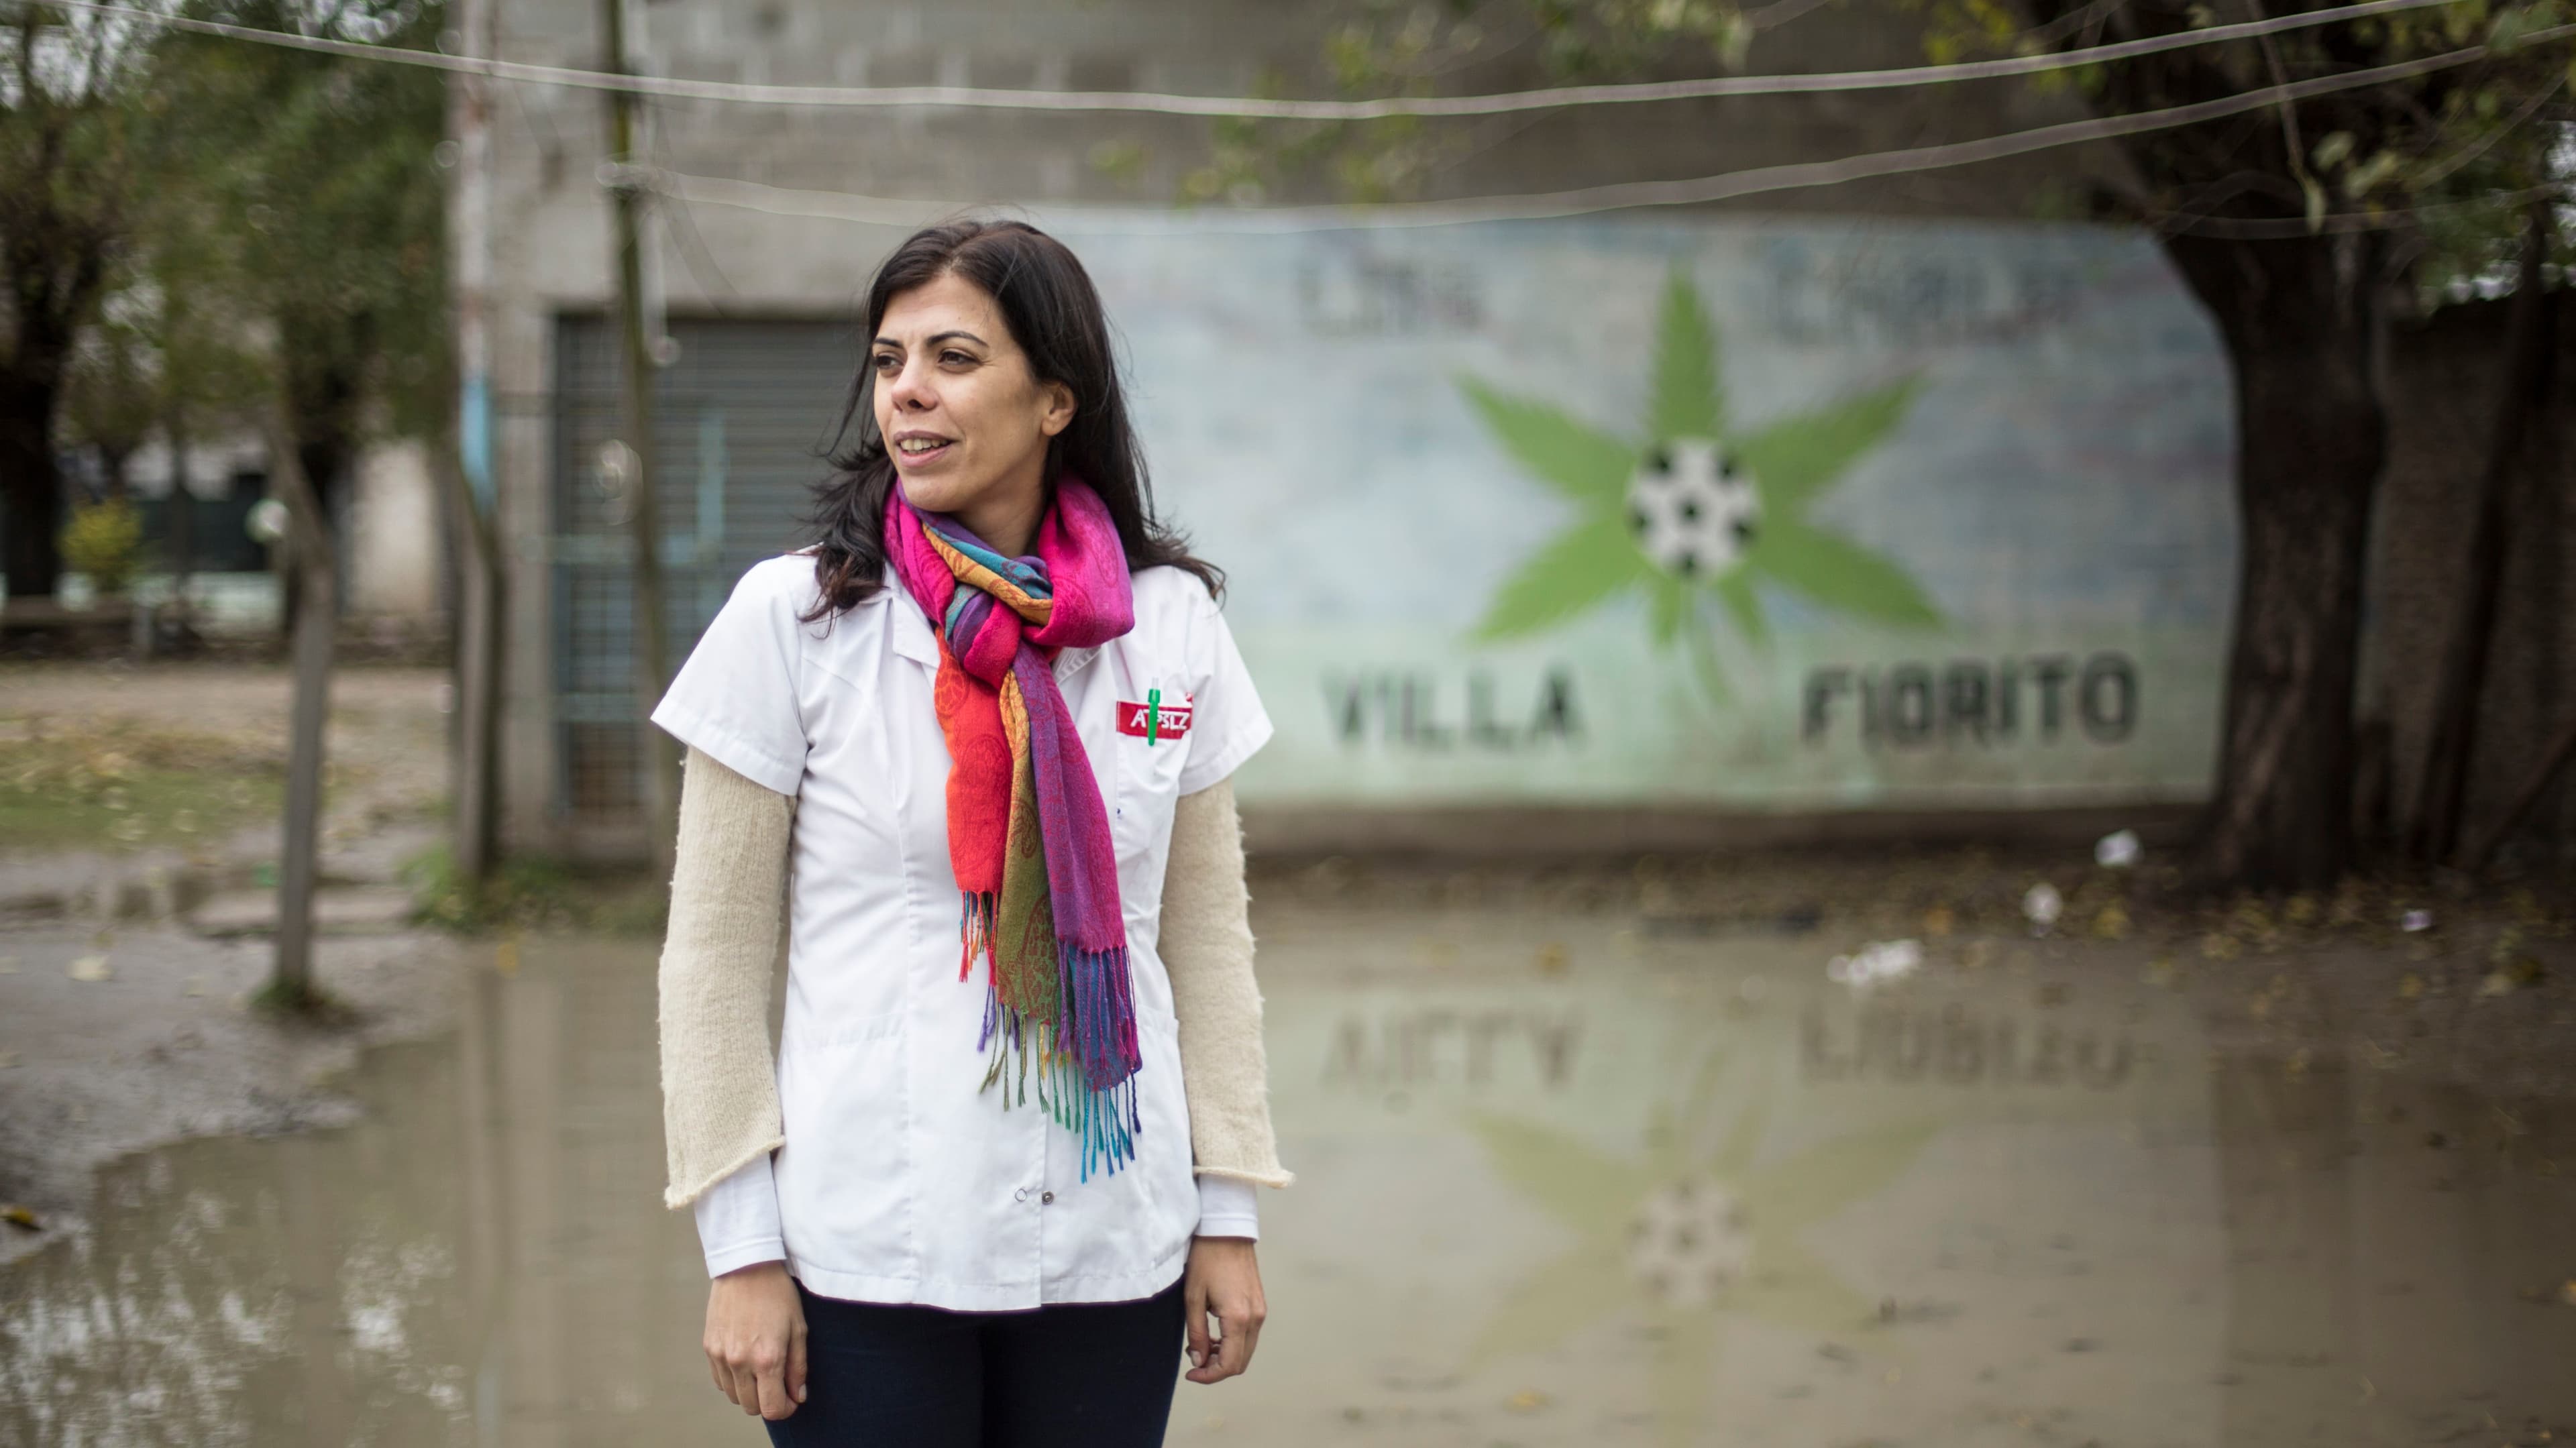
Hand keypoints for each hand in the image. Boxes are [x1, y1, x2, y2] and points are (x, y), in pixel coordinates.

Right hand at [705, 1261, 806, 1418]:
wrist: (746, 1266)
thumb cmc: (778, 1294)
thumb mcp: (798, 1329)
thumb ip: (798, 1368)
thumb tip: (798, 1397)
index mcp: (767, 1359)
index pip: (773, 1409)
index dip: (786, 1409)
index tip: (792, 1399)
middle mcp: (740, 1362)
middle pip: (751, 1407)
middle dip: (768, 1401)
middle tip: (779, 1384)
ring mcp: (721, 1356)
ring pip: (734, 1396)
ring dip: (750, 1392)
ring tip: (762, 1370)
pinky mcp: (709, 1348)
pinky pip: (720, 1381)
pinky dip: (733, 1380)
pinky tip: (745, 1362)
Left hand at [1181, 1235, 1265, 1384]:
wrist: (1226, 1231)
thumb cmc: (1206, 1259)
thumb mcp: (1193, 1298)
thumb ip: (1197, 1334)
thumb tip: (1199, 1361)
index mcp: (1238, 1318)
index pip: (1229, 1364)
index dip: (1209, 1376)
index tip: (1191, 1374)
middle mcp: (1255, 1318)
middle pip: (1241, 1362)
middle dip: (1217, 1369)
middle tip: (1194, 1361)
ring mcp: (1260, 1311)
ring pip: (1246, 1350)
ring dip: (1225, 1356)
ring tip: (1201, 1345)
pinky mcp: (1260, 1304)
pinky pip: (1249, 1335)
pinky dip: (1233, 1343)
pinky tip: (1215, 1334)